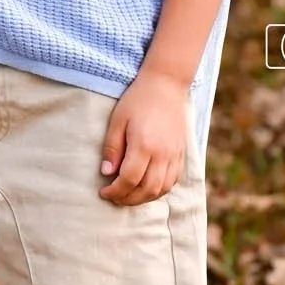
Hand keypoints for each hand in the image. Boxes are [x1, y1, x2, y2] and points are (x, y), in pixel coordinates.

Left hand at [99, 71, 188, 204]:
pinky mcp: (181, 154)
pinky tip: (146, 187)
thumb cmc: (138, 100)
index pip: (129, 180)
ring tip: (128, 195)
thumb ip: (112, 148)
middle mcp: (162, 154)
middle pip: (147, 190)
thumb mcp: (117, 120)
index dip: (115, 191)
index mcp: (144, 145)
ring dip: (144, 198)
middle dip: (128, 199)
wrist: (166, 85)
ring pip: (162, 189)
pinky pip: (173, 181)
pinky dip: (159, 190)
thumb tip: (106, 173)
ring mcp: (174, 155)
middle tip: (114, 197)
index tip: (103, 192)